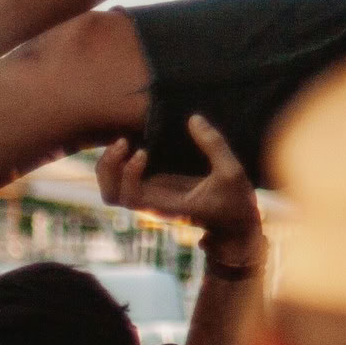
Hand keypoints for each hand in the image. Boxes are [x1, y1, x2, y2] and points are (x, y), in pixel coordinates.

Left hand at [97, 116, 262, 267]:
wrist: (236, 225)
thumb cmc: (235, 201)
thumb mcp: (232, 171)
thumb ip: (214, 145)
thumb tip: (194, 119)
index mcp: (168, 206)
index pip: (132, 197)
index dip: (129, 174)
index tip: (143, 152)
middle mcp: (154, 205)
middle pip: (112, 196)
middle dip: (110, 168)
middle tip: (123, 141)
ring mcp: (151, 198)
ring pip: (112, 191)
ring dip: (109, 167)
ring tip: (122, 142)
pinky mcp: (155, 190)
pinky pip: (123, 182)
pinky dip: (119, 165)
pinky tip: (131, 144)